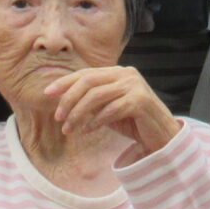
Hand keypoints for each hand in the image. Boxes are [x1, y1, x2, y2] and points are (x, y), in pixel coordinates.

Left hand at [43, 64, 179, 164]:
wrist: (162, 136)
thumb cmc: (133, 122)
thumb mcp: (107, 108)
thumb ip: (91, 101)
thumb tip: (61, 100)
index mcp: (117, 72)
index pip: (85, 74)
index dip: (65, 83)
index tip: (47, 93)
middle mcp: (126, 74)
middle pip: (88, 82)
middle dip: (68, 99)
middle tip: (57, 117)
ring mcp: (135, 86)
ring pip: (96, 96)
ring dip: (78, 114)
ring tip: (68, 128)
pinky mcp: (140, 100)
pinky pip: (110, 110)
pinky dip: (95, 121)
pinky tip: (87, 130)